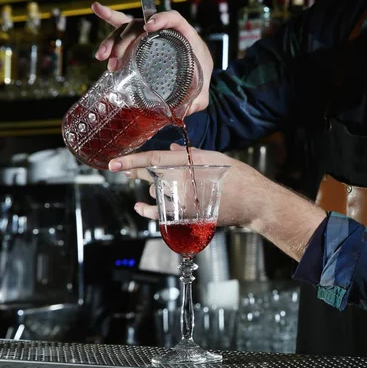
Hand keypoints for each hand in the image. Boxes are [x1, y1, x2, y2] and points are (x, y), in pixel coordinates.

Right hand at [91, 2, 212, 114]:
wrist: (198, 70)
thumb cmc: (200, 75)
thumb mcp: (202, 89)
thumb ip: (198, 100)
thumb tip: (184, 113)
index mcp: (184, 35)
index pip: (173, 19)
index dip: (161, 19)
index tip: (149, 27)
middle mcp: (164, 30)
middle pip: (141, 27)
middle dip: (125, 42)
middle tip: (115, 61)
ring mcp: (150, 34)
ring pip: (128, 29)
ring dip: (113, 41)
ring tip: (103, 57)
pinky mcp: (140, 39)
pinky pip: (123, 26)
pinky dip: (109, 17)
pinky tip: (96, 8)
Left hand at [110, 145, 269, 228]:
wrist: (253, 201)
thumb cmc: (238, 176)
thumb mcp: (214, 157)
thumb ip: (190, 154)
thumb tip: (172, 152)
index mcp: (188, 164)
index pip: (152, 160)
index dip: (131, 160)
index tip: (114, 162)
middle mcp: (182, 182)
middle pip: (150, 176)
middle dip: (135, 171)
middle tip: (124, 168)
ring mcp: (183, 201)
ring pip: (156, 193)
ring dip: (156, 188)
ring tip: (166, 185)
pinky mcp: (187, 215)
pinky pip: (160, 214)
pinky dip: (148, 211)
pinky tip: (140, 206)